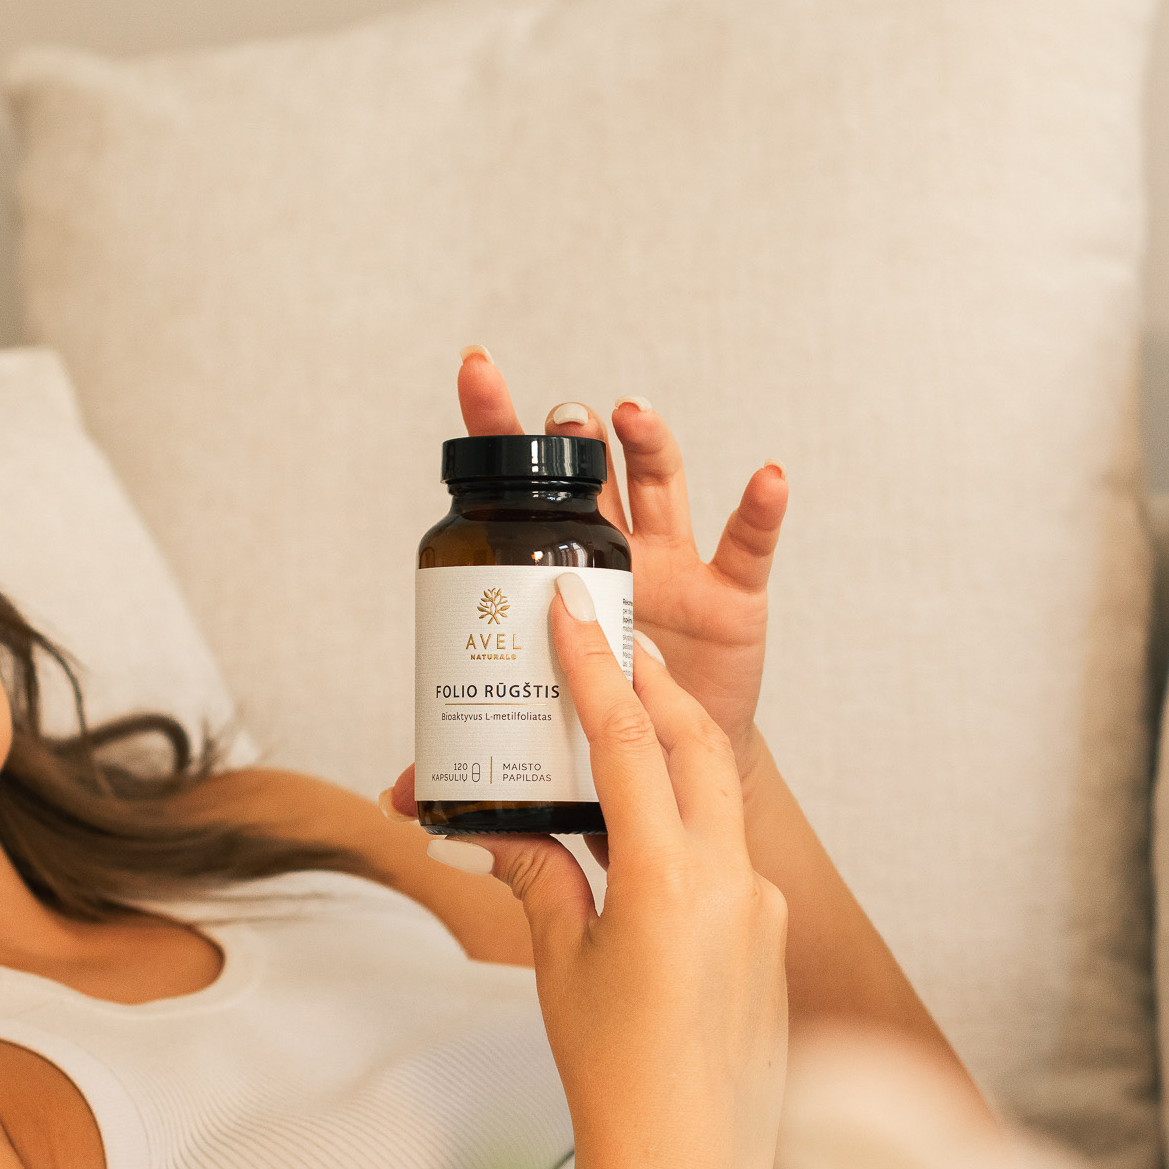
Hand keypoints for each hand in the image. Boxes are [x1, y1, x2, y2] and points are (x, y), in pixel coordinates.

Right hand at [393, 582, 788, 1168]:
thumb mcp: (561, 964)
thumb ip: (539, 878)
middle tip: (604, 639)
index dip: (596, 670)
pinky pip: (722, 843)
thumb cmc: (617, 1075)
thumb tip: (496, 827)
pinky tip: (639, 820)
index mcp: (667, 881)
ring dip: (669, 740)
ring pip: (716, 788)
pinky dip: (681, 811)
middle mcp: (727, 878)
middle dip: (648, 681)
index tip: (573, 614)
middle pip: (692, 740)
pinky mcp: (765, 925)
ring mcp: (755, 901)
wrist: (691, 1162)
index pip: (628, 742)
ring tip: (617, 711)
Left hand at [456, 348, 787, 771]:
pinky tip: (767, 478)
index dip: (497, 425)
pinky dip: (761, 509)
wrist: (682, 773)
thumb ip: (475, 755)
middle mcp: (617, 552)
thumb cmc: (606, 732)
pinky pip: (748, 546)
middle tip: (562, 413)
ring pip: (662, 489)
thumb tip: (401, 800)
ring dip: (650, 446)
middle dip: (576, 433)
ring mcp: (676, 567)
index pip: (520, 485)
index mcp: (557, 572)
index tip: (475, 367)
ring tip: (632, 415)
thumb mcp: (540, 735)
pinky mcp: (731, 598)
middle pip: (593, 473)